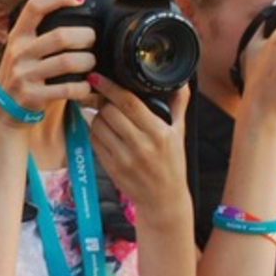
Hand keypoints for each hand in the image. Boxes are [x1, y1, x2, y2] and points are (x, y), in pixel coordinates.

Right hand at [0, 0, 97, 118]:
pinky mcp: (31, 96)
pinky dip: (82, 88)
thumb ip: (42, 36)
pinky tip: (85, 86)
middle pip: (60, 36)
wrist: (3, 111)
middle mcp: (19, 53)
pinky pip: (66, 89)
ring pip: (67, 62)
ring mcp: (24, 75)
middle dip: (85, 37)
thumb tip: (76, 13)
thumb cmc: (23, 76)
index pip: (35, 7)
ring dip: (87, 62)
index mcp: (17, 36)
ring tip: (90, 63)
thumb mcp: (23, 51)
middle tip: (92, 40)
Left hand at [88, 79, 190, 217]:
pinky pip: (94, 141)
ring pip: (98, 125)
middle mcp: (141, 145)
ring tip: (106, 115)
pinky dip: (95, 131)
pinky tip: (103, 130)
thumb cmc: (172, 163)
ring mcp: (124, 158)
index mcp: (159, 133)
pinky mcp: (111, 168)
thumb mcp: (180, 132)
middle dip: (103, 101)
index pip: (129, 103)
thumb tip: (181, 80)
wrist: (163, 199)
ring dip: (97, 116)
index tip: (97, 76)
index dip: (110, 87)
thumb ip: (179, 104)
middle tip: (104, 97)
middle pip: (109, 112)